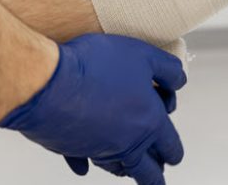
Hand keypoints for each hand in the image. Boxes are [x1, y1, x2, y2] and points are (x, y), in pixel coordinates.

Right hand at [0, 34, 186, 183]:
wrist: (48, 82)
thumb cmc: (95, 66)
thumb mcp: (144, 55)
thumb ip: (168, 70)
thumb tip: (178, 82)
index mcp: (149, 123)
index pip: (171, 145)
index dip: (174, 150)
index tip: (174, 154)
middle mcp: (126, 143)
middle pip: (147, 172)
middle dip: (155, 173)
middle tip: (157, 175)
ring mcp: (97, 148)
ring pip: (117, 168)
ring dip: (124, 168)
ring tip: (126, 167)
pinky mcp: (70, 147)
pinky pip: (81, 160)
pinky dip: (84, 162)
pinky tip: (83, 165)